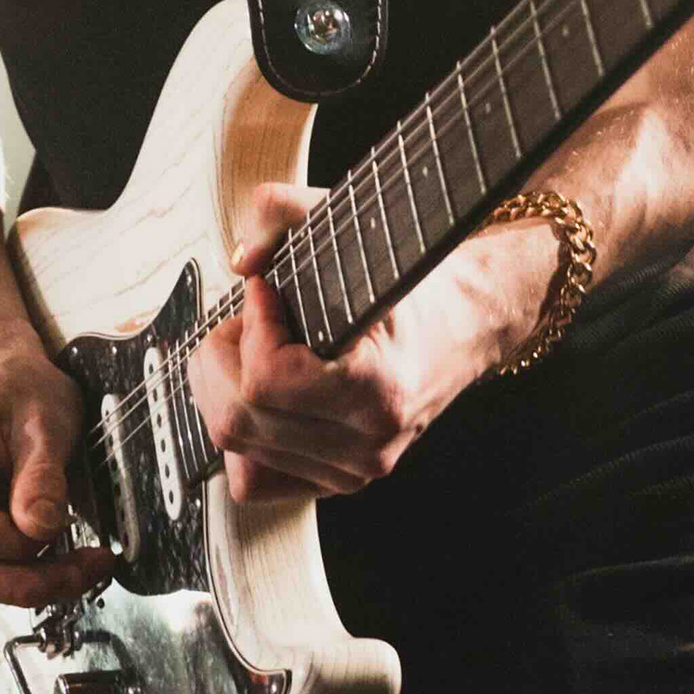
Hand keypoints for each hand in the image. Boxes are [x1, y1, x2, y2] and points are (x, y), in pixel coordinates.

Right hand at [0, 333, 112, 606]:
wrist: (4, 381)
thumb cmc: (21, 391)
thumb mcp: (46, 423)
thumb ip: (42, 476)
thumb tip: (40, 530)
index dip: (15, 544)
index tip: (58, 528)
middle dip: (27, 580)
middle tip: (88, 570)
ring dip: (25, 583)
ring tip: (79, 568)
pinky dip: (18, 573)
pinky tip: (56, 561)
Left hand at [189, 184, 532, 508]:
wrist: (472, 321)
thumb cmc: (418, 280)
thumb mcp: (357, 226)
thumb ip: (285, 213)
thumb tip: (240, 260)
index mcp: (377, 389)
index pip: (265, 380)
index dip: (248, 326)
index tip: (264, 290)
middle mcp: (367, 443)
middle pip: (237, 420)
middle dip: (221, 359)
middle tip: (248, 320)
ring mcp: (355, 469)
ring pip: (236, 448)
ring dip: (224, 391)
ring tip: (254, 351)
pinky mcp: (341, 480)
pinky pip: (253, 480)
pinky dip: (240, 434)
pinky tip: (258, 393)